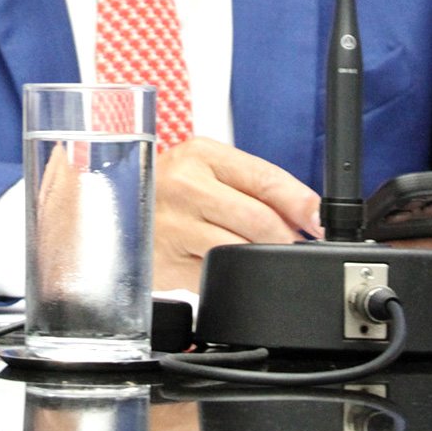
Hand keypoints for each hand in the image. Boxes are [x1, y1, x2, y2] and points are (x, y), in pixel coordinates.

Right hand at [152, 137, 320, 291]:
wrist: (112, 212)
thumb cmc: (166, 191)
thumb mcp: (204, 171)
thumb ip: (251, 186)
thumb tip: (307, 213)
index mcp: (201, 154)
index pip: (265, 178)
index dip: (301, 203)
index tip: (319, 221)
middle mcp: (185, 185)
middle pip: (260, 218)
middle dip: (287, 239)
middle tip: (295, 246)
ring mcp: (174, 225)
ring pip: (242, 250)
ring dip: (263, 260)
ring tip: (262, 258)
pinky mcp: (168, 262)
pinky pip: (218, 274)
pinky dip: (233, 276)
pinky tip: (229, 268)